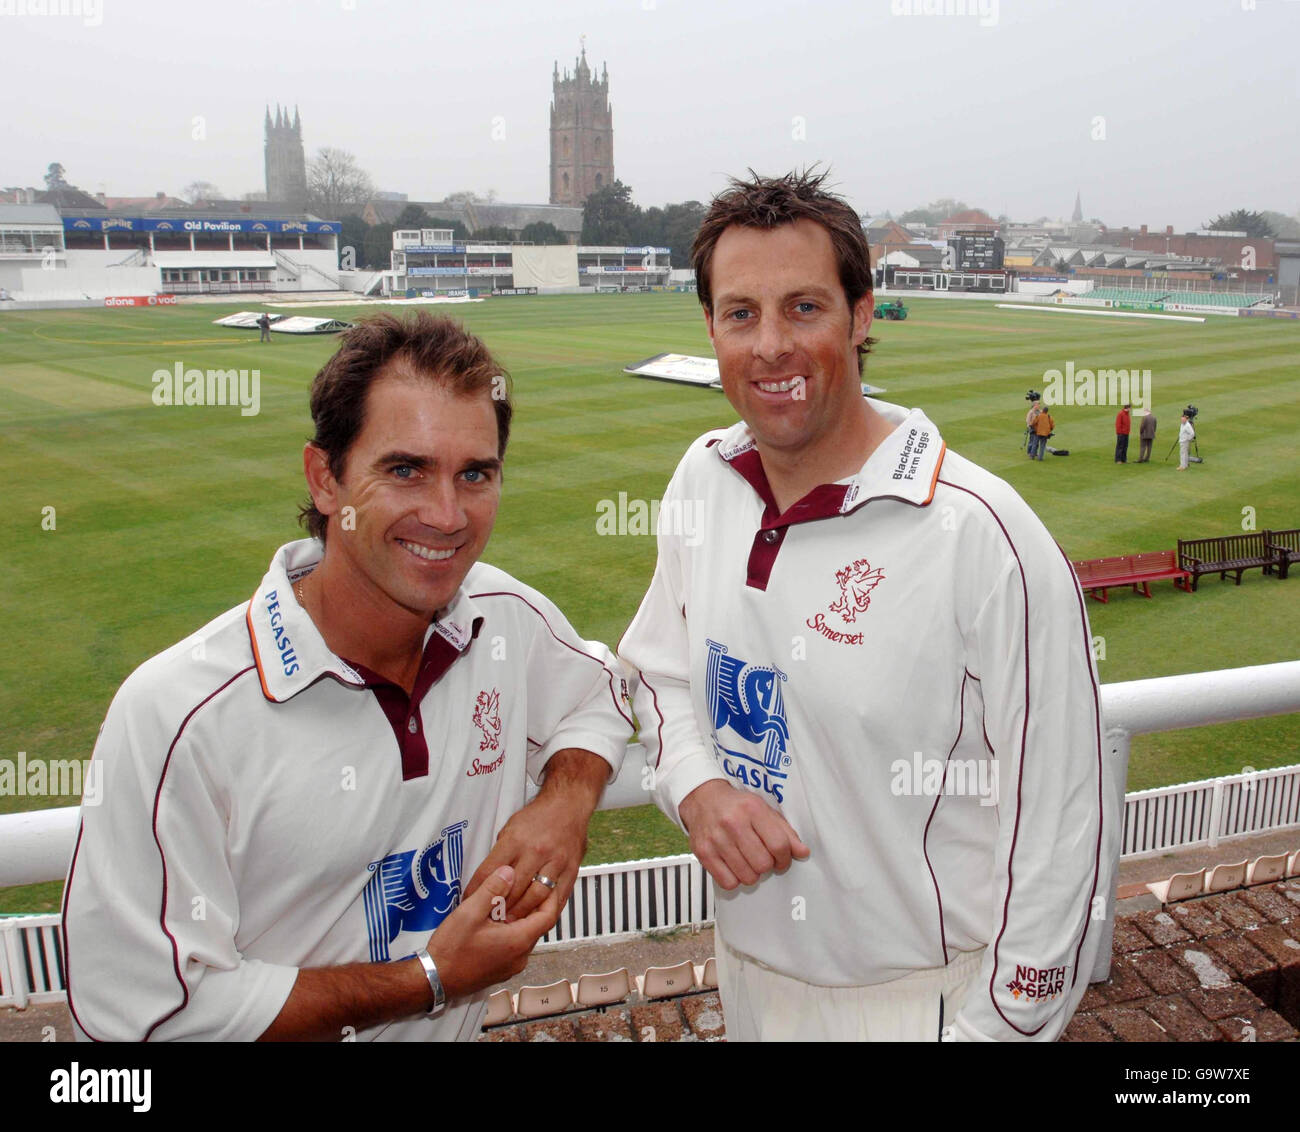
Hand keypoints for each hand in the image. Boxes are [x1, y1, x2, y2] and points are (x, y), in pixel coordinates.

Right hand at [427, 865, 559, 999]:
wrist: (434, 980)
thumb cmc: (451, 951)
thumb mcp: (470, 912)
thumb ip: (491, 889)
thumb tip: (508, 872)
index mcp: (517, 941)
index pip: (548, 916)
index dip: (551, 897)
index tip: (546, 883)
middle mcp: (519, 957)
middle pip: (538, 926)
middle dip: (533, 905)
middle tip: (525, 887)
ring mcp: (511, 966)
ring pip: (525, 936)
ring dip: (520, 919)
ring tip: (506, 903)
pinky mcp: (501, 970)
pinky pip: (515, 947)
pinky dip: (511, 932)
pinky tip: (495, 923)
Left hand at [461, 792, 588, 920]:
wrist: (568, 804)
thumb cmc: (538, 816)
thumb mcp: (510, 827)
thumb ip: (500, 853)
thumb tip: (487, 877)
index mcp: (515, 840)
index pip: (489, 872)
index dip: (476, 890)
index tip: (469, 901)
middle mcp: (535, 852)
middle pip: (511, 889)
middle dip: (498, 907)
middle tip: (488, 919)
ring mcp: (554, 862)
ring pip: (534, 897)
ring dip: (520, 913)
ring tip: (510, 922)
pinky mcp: (570, 870)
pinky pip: (557, 897)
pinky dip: (544, 910)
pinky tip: (535, 917)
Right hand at [678, 779, 809, 890]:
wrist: (703, 798)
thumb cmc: (736, 805)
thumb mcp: (763, 810)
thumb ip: (785, 831)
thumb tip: (802, 852)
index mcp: (752, 809)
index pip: (779, 845)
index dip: (785, 858)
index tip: (782, 859)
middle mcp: (733, 823)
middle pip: (763, 863)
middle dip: (768, 866)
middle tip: (763, 858)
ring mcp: (716, 839)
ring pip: (747, 876)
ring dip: (752, 873)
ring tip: (747, 860)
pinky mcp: (703, 852)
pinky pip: (728, 882)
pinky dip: (734, 879)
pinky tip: (733, 866)